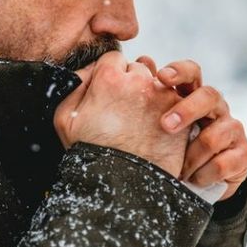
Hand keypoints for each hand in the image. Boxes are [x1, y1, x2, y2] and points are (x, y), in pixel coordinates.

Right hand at [54, 51, 188, 176]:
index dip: (109, 76)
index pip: (113, 59)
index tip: (108, 95)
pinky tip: (155, 130)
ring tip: (140, 120)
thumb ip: (75, 84)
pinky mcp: (182, 116)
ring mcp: (164, 98)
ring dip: (151, 95)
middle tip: (123, 109)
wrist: (122, 186)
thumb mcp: (64, 118)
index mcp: (110, 78)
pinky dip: (169, 112)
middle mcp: (140, 81)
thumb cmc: (90, 154)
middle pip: (138, 68)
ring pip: (160, 83)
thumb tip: (90, 70)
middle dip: (131, 83)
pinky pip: (177, 103)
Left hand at [135, 56, 246, 201]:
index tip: (161, 77)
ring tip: (178, 171)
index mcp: (195, 96)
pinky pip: (222, 164)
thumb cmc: (176, 149)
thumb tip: (143, 60)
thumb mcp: (162, 127)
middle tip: (166, 125)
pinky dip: (203, 175)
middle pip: (209, 96)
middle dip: (187, 110)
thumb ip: (154, 97)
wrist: (202, 183)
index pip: (192, 73)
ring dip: (191, 157)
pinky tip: (195, 180)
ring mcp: (234, 130)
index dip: (179, 71)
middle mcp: (217, 108)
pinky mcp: (245, 153)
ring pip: (213, 137)